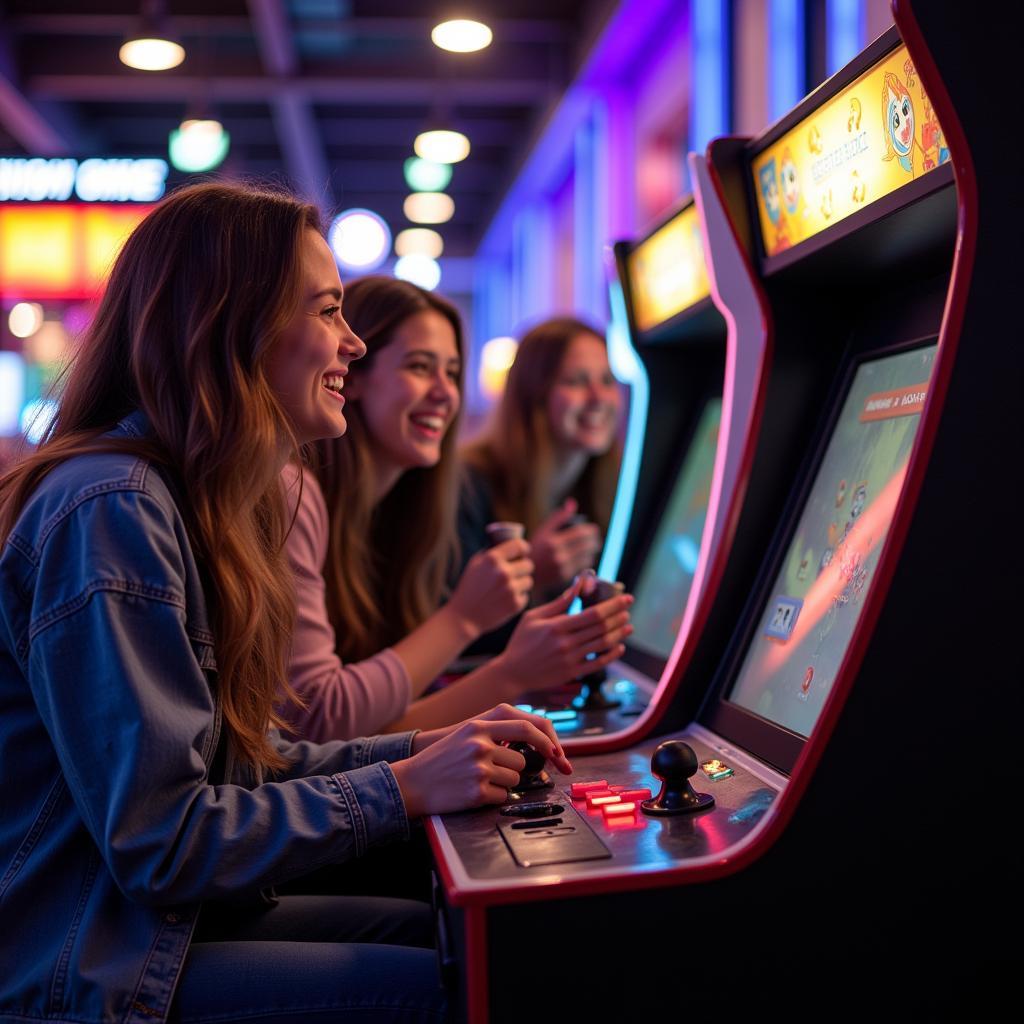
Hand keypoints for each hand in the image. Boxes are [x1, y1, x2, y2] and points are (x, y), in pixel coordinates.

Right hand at [393, 705, 572, 817]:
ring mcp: (479, 769)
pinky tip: (473, 792)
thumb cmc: (441, 760)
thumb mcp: (465, 734)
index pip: (526, 728)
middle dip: (514, 769)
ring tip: (478, 781)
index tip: (555, 752)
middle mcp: (480, 745)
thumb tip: (533, 738)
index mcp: (478, 727)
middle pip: (522, 761)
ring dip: (503, 784)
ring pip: (514, 780)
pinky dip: (493, 798)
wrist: (411, 783)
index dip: (546, 741)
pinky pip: (503, 797)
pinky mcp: (477, 792)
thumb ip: (495, 732)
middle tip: (495, 772)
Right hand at [447, 539, 533, 636]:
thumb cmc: (469, 588)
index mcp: (493, 559)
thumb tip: (510, 545)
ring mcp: (511, 589)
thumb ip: (492, 553)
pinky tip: (504, 600)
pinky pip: (525, 595)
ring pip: (529, 580)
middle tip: (515, 573)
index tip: (524, 552)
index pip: (519, 545)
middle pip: (528, 564)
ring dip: (522, 583)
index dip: (523, 548)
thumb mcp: (475, 564)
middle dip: (523, 568)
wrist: (463, 617)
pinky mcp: (516, 604)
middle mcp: (504, 572)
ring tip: (508, 588)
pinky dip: (518, 597)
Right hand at [495, 575, 632, 693]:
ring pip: (602, 644)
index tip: (625, 598)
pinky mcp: (572, 674)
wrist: (512, 673)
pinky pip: (598, 664)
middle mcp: (565, 643)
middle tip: (628, 608)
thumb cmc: (521, 641)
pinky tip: (619, 646)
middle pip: (601, 627)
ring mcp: (570, 660)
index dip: (612, 605)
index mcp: (556, 626)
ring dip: (618, 633)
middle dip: (618, 616)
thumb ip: (559, 603)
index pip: (592, 613)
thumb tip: (578, 586)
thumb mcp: (534, 617)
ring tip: (628, 625)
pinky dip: (612, 655)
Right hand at [530, 499, 601, 590]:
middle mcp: (558, 555)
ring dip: (592, 551)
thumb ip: (558, 517)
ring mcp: (562, 567)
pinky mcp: (565, 577)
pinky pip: (582, 566)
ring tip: (592, 546)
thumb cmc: (536, 548)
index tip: (594, 529)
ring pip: (587, 556)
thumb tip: (573, 502)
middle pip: (586, 545)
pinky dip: (586, 560)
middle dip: (595, 540)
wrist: (528, 572)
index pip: (580, 533)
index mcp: (553, 541)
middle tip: (596, 538)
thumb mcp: (543, 531)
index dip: (590, 530)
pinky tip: (585, 557)